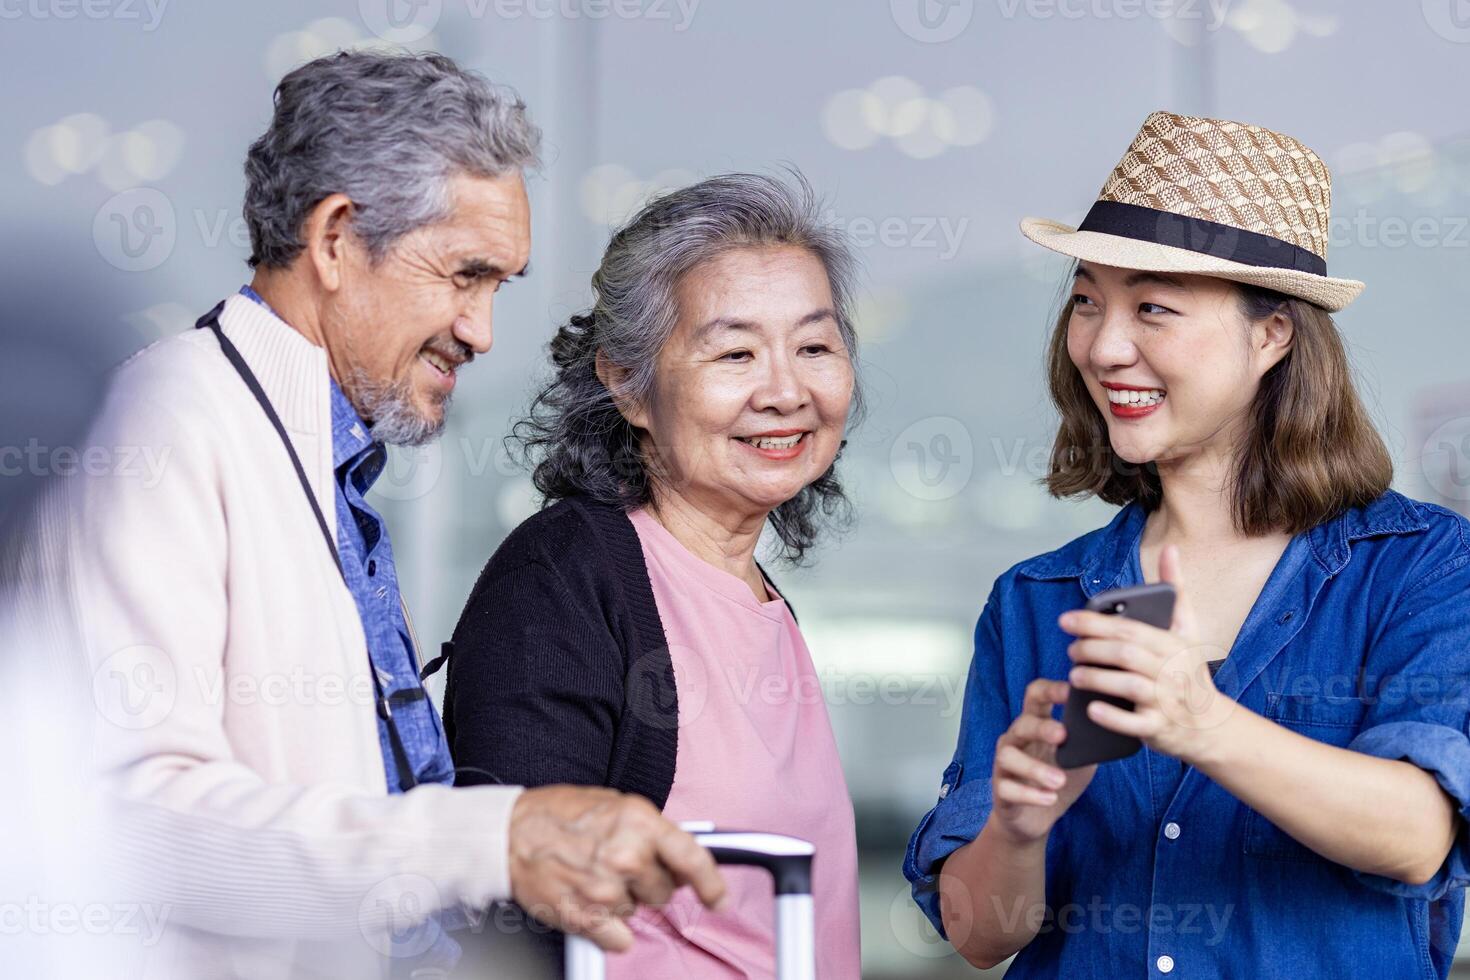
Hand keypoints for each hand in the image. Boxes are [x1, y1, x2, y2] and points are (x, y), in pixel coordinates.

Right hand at [507, 785, 726, 950]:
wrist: (508, 834)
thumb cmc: (557, 814)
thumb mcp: (614, 804)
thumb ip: (648, 830)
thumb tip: (676, 853)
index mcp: (640, 822)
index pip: (693, 858)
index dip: (711, 883)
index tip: (718, 898)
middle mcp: (627, 855)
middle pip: (665, 890)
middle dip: (649, 881)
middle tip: (619, 864)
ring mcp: (607, 890)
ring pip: (638, 911)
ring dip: (622, 898)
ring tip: (593, 873)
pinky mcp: (587, 918)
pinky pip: (619, 938)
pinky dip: (608, 927)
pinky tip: (588, 901)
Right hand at [989, 678, 1095, 844]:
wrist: (1035, 819)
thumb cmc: (1059, 779)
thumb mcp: (1079, 758)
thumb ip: (1089, 741)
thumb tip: (1117, 725)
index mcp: (1035, 724)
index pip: (1035, 696)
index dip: (1051, 690)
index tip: (1072, 692)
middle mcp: (1016, 739)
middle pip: (1022, 723)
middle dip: (1041, 727)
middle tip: (1063, 735)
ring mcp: (1004, 765)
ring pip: (1008, 757)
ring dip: (1034, 768)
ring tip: (1059, 781)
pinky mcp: (1001, 791)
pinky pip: (1008, 788)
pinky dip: (1029, 794)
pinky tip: (1049, 798)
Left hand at [1059, 545, 1236, 763]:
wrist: (1210, 724)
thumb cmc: (1190, 670)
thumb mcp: (1188, 630)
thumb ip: (1176, 590)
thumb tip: (1171, 549)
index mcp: (1173, 644)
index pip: (1129, 629)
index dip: (1094, 623)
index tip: (1066, 620)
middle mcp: (1171, 671)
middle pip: (1125, 654)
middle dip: (1091, 649)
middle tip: (1070, 649)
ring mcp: (1166, 701)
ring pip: (1128, 685)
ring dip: (1096, 679)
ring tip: (1074, 675)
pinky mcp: (1160, 728)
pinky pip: (1134, 723)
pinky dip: (1111, 716)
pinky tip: (1091, 708)